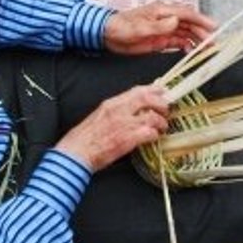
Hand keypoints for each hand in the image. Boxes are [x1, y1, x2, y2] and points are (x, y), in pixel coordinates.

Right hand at [54, 85, 169, 170]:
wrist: (76, 153)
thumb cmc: (84, 138)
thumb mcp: (99, 116)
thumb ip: (115, 110)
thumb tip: (131, 109)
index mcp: (111, 103)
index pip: (137, 90)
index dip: (153, 89)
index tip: (161, 90)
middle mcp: (119, 110)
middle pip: (148, 99)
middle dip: (161, 103)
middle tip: (166, 110)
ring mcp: (125, 124)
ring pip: (153, 116)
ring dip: (161, 122)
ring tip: (162, 127)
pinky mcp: (128, 139)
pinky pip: (150, 133)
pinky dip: (155, 135)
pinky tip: (154, 138)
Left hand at [104, 2, 215, 54]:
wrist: (108, 34)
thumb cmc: (121, 26)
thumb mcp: (139, 27)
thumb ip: (158, 26)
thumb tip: (176, 21)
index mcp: (162, 10)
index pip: (186, 13)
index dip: (201, 19)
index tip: (213, 27)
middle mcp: (166, 18)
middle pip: (189, 24)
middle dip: (202, 32)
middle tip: (213, 43)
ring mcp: (164, 29)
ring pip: (186, 33)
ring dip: (197, 40)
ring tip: (207, 49)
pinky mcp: (161, 39)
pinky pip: (178, 42)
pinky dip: (186, 46)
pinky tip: (191, 52)